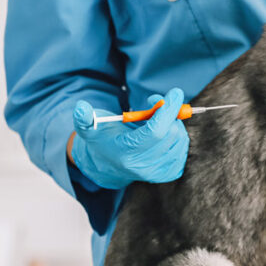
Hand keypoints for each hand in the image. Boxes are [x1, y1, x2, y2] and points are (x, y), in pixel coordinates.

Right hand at [70, 87, 189, 188]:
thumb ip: (84, 118)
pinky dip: (177, 134)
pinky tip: (164, 131)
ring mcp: (159, 172)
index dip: (167, 111)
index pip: (155, 132)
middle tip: (155, 103)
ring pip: (180, 139)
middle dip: (168, 112)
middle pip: (171, 134)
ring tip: (156, 117)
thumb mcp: (89, 128)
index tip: (174, 93)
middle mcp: (144, 167)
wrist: (108, 164)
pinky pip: (183, 147)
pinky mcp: (170, 172)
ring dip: (173, 122)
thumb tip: (81, 108)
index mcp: (126, 154)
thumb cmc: (102, 139)